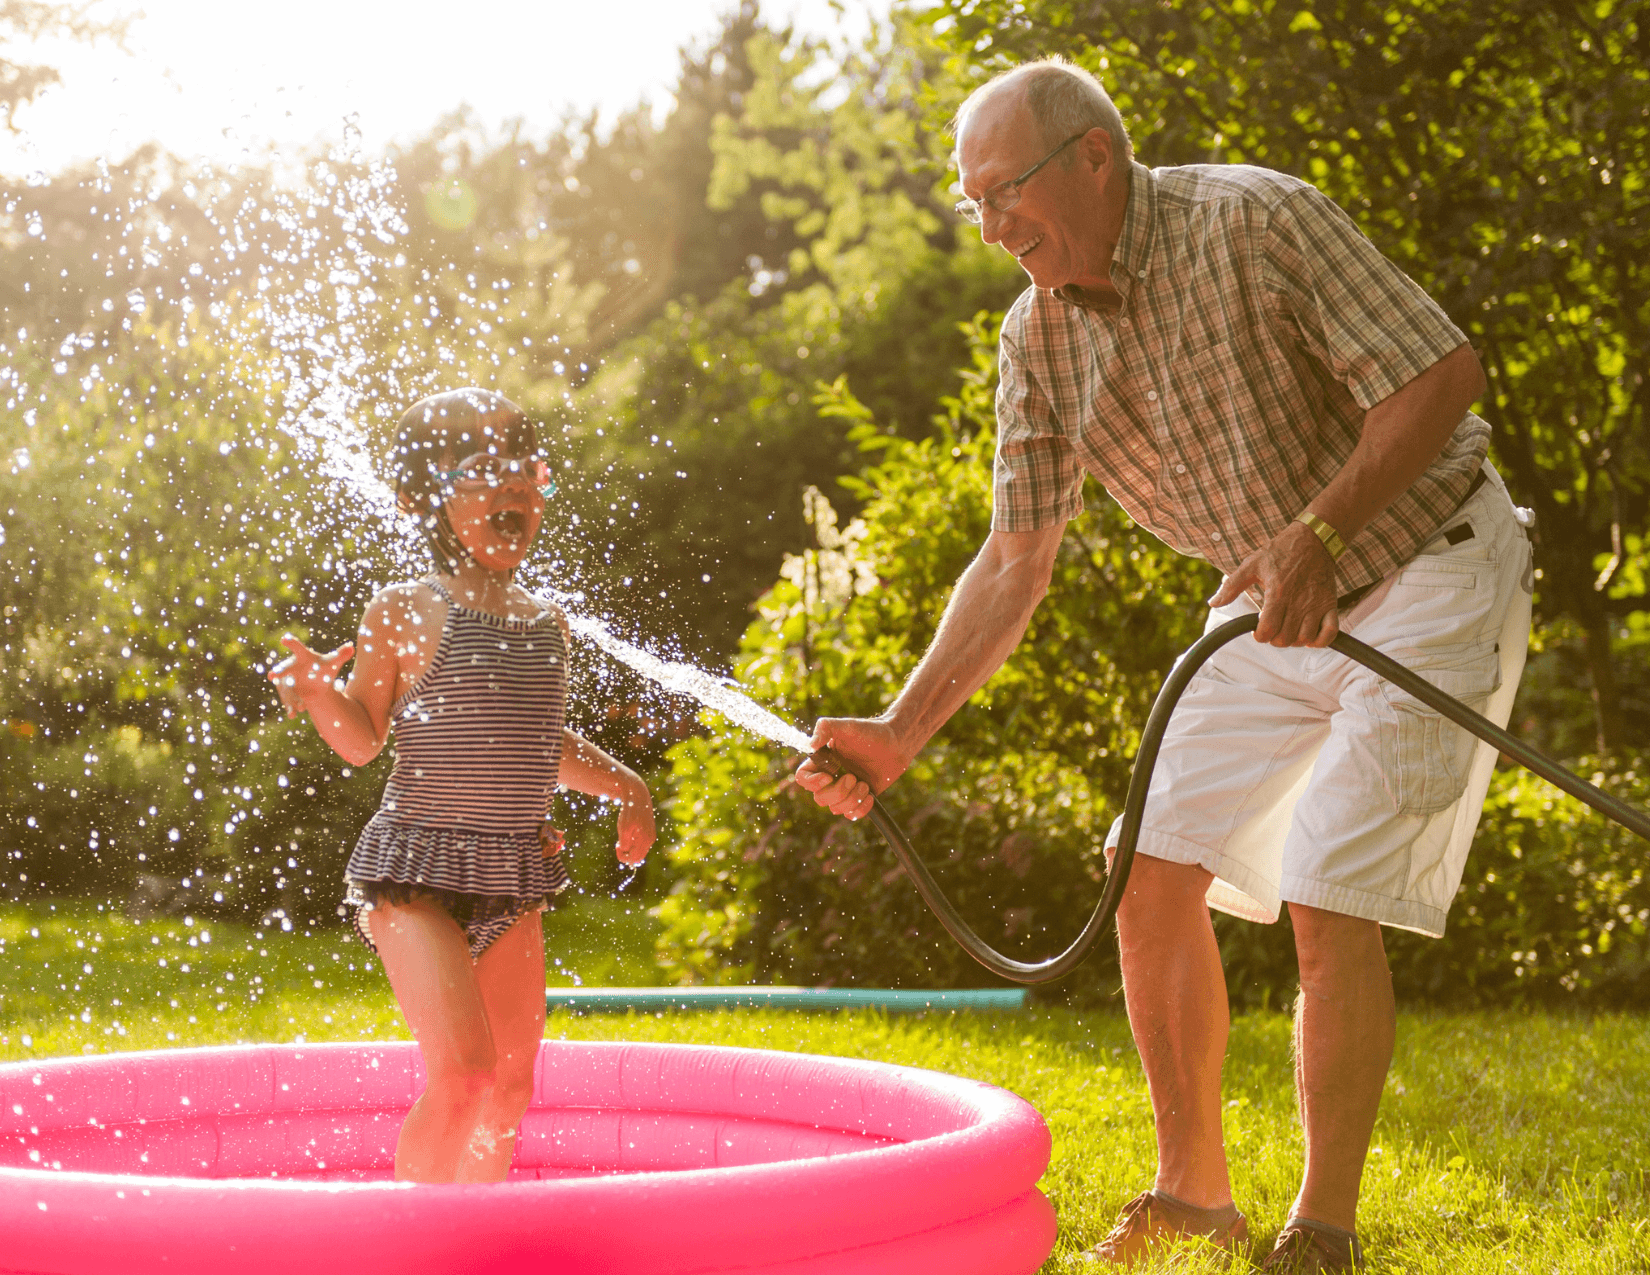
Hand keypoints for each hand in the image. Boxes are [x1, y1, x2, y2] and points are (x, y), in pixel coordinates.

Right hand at [268, 635, 354, 717]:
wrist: (317, 683)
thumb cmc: (323, 668)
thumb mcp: (332, 663)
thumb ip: (340, 655)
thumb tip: (351, 647)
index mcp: (302, 656)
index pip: (297, 648)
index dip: (291, 643)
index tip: (284, 639)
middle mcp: (291, 667)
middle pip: (284, 669)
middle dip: (278, 672)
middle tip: (272, 675)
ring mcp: (287, 680)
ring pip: (285, 688)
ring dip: (291, 697)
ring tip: (301, 707)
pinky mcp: (287, 692)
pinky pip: (286, 699)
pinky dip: (290, 707)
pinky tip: (293, 714)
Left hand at [615, 787, 654, 865]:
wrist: (637, 797)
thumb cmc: (630, 812)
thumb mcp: (623, 828)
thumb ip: (624, 842)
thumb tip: (625, 851)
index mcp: (645, 840)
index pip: (633, 858)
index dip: (623, 856)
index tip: (616, 845)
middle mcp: (650, 840)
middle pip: (638, 857)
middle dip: (626, 854)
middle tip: (618, 843)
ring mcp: (651, 836)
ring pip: (639, 850)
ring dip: (630, 848)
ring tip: (623, 835)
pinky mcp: (649, 832)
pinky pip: (640, 844)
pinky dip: (633, 842)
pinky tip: (628, 832)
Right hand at [795, 718, 910, 820]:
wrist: (898, 743)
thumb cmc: (872, 731)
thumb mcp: (847, 725)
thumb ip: (825, 728)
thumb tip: (810, 745)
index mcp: (823, 760)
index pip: (804, 777)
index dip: (812, 782)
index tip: (828, 776)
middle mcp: (831, 776)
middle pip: (820, 798)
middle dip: (837, 792)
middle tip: (853, 777)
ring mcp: (846, 789)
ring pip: (836, 808)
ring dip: (851, 799)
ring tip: (865, 785)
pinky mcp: (860, 798)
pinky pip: (851, 814)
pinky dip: (860, 809)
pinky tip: (870, 795)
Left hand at [1207, 522, 1339, 646]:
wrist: (1313, 539)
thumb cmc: (1280, 551)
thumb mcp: (1251, 564)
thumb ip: (1232, 586)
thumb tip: (1213, 603)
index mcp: (1277, 593)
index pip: (1267, 630)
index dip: (1259, 635)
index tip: (1258, 629)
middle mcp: (1298, 602)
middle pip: (1285, 639)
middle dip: (1274, 638)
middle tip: (1272, 627)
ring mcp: (1316, 604)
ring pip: (1305, 639)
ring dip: (1294, 640)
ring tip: (1287, 629)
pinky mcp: (1330, 604)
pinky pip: (1330, 632)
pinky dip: (1320, 640)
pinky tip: (1309, 635)